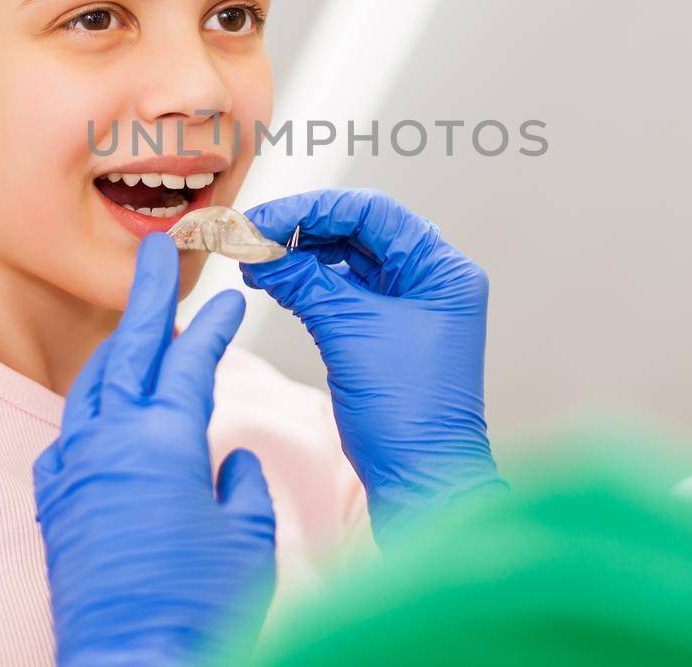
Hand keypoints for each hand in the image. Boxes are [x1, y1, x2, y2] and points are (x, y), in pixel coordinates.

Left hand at [33, 233, 276, 666]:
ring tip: (135, 327)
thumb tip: (229, 465)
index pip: (191, 360)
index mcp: (165, 439)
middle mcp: (110, 442)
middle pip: (128, 349)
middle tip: (156, 254)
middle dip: (145, 297)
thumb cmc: (196, 610)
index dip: (213, 325)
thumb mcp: (246, 537)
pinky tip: (103, 410)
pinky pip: (70, 436)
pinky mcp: (56, 506)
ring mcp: (76, 470)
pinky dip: (91, 409)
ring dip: (116, 350)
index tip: (228, 299)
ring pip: (92, 387)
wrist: (136, 663)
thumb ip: (240, 487)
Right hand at [241, 189, 503, 542]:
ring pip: (348, 257)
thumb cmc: (406, 414)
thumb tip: (257, 246)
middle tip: (249, 234)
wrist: (420, 482)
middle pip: (359, 230)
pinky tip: (272, 278)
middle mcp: (432, 278)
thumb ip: (302, 280)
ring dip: (300, 254)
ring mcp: (411, 304)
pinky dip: (308, 281)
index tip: (262, 219)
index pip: (372, 213)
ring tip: (253, 258)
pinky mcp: (388, 328)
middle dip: (301, 229)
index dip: (311, 210)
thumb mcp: (347, 332)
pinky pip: (344, 288)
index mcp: (442, 269)